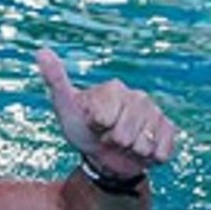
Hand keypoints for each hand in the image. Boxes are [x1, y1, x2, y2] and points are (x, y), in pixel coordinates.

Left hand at [36, 48, 176, 178]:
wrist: (103, 154)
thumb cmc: (81, 127)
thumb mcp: (64, 105)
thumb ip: (54, 78)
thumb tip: (41, 51)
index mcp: (113, 87)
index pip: (105, 118)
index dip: (96, 127)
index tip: (93, 123)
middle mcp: (138, 96)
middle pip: (124, 134)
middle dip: (113, 141)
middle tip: (108, 135)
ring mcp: (155, 112)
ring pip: (143, 145)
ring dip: (130, 151)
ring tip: (123, 142)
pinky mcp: (169, 130)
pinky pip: (162, 152)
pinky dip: (149, 158)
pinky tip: (141, 149)